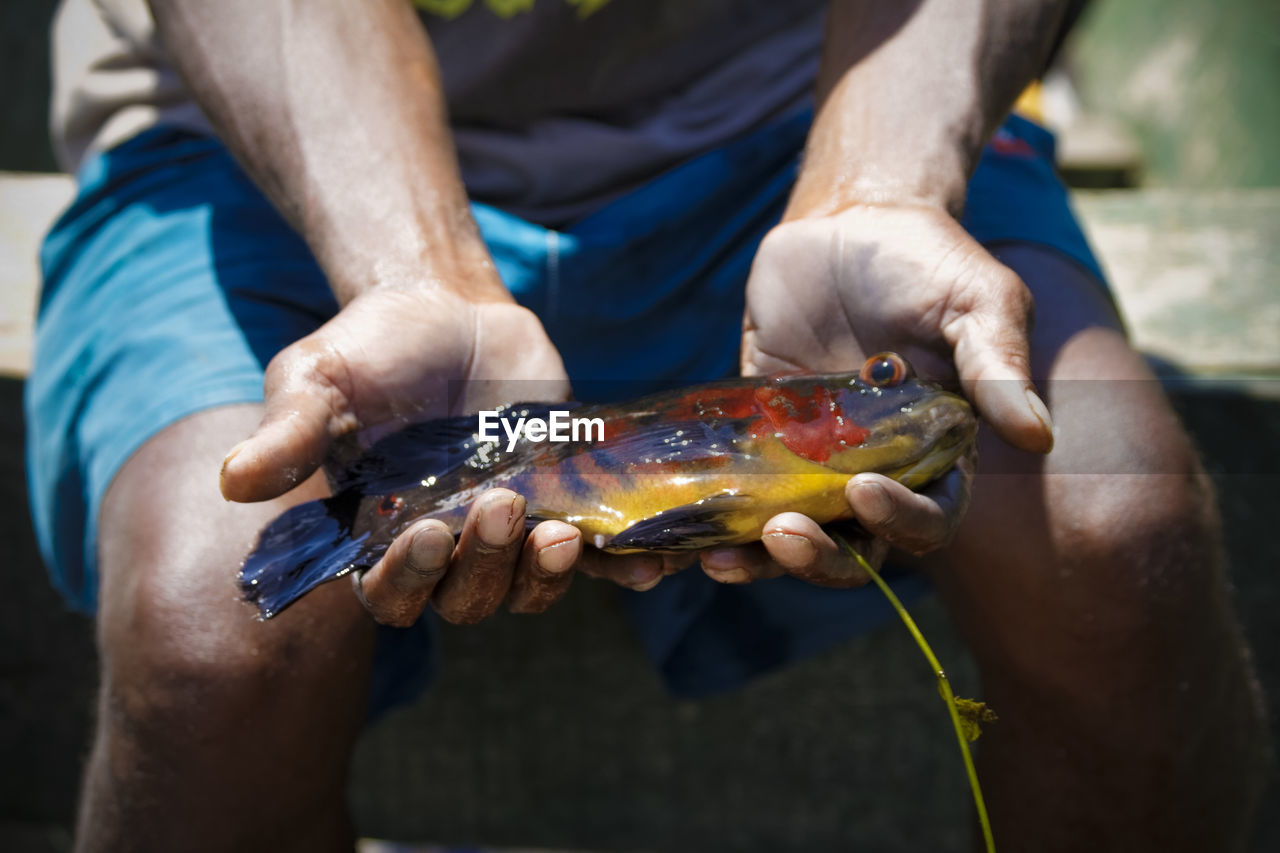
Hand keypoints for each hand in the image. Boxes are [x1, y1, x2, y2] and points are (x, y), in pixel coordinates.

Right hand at [221, 281, 672, 624]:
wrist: (448, 310)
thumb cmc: (372, 349)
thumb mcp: (320, 379)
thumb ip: (289, 432)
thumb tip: (231, 481)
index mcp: (377, 537)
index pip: (390, 592)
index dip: (408, 578)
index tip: (425, 532)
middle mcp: (443, 548)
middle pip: (466, 599)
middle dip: (484, 566)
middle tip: (497, 506)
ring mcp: (506, 532)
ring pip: (526, 588)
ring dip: (545, 575)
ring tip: (562, 533)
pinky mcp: (560, 506)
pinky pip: (593, 558)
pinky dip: (618, 567)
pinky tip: (649, 564)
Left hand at [702, 203, 1050, 585]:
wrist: (851, 220)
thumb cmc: (928, 260)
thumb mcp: (977, 300)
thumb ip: (998, 365)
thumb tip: (1037, 437)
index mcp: (936, 454)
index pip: (927, 518)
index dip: (901, 523)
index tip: (866, 493)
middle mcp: (873, 468)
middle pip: (853, 546)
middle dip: (820, 558)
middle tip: (782, 535)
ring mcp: (810, 456)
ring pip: (789, 531)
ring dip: (757, 556)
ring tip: (718, 557)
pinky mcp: (758, 432)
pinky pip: (736, 485)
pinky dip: (713, 511)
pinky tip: (682, 526)